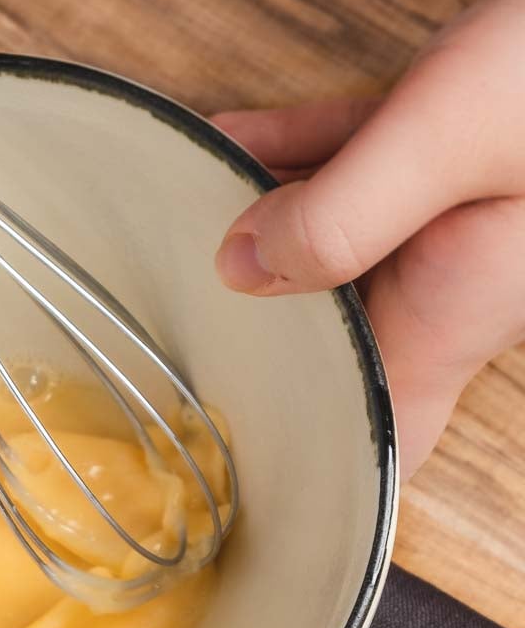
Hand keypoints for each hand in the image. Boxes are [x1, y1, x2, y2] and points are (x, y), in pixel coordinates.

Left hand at [212, 0, 524, 474]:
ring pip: (334, 248)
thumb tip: (239, 264)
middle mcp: (451, 280)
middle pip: (333, 340)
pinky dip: (295, 157)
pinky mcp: (457, 152)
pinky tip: (231, 137)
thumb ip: (343, 212)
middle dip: (256, 338)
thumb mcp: (451, 140)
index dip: (320, 473)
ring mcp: (453, 221)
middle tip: (169, 337)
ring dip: (260, 235)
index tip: (242, 490)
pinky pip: (357, 168)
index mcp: (454, 310)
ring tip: (174, 217)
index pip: (382, 433)